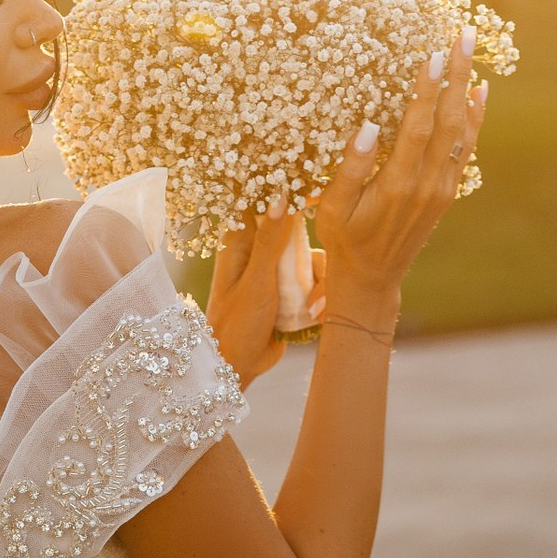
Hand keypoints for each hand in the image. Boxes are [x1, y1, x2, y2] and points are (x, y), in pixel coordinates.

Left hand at [206, 196, 318, 386]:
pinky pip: (315, 279)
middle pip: (297, 228)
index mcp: (241, 241)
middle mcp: (260, 250)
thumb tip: (282, 195)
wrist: (239, 366)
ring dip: (318, 280)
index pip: (262, 202)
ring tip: (313, 308)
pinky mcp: (291, 289)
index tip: (313, 191)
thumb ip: (271, 240)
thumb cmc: (236, 324)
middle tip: (317, 270)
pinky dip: (320, 294)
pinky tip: (315, 315)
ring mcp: (277, 270)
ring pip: (311, 257)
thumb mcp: (256, 281)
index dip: (287, 192)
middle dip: (311, 248)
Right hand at [313, 23, 488, 331]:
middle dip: (457, 75)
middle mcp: (428, 184)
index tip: (434, 53)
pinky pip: (466, 148)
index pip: (418, 127)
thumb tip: (369, 125)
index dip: (427, 89)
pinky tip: (477, 93)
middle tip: (463, 34)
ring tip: (471, 52)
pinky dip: (474, 118)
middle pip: (449, 120)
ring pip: (463, 132)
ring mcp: (442, 189)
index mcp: (398, 184)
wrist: (373, 278)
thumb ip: (350, 168)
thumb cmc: (343, 238)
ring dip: (467, 89)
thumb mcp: (333, 207)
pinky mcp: (447, 192)